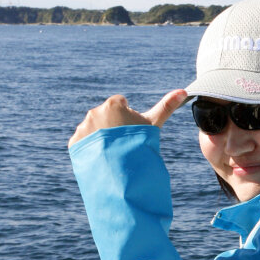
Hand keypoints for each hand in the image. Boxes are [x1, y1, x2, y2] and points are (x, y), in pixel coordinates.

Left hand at [69, 89, 187, 147]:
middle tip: (124, 143)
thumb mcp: (154, 124)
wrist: (122, 168)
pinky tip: (102, 157)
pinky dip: (91, 148)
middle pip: (107, 116)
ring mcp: (83, 127)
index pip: (121, 104)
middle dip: (114, 127)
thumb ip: (166, 106)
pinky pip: (84, 141)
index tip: (133, 131)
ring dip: (102, 137)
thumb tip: (184, 90)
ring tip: (113, 152)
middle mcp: (95, 112)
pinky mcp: (75, 141)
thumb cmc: (140, 143)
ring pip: (95, 129)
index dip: (129, 118)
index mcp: (114, 104)